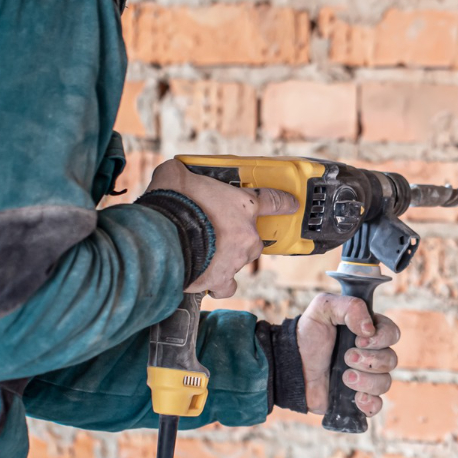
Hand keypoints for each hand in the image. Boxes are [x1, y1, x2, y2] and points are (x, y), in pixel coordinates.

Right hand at [145, 159, 298, 297]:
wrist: (164, 236)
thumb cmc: (174, 200)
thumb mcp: (177, 174)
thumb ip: (183, 173)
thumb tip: (173, 172)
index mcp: (244, 205)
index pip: (274, 201)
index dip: (284, 203)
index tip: (292, 205)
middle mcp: (247, 235)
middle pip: (254, 238)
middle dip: (239, 235)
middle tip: (216, 229)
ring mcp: (237, 260)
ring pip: (240, 260)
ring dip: (227, 256)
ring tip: (205, 252)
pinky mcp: (221, 280)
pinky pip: (226, 286)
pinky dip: (219, 283)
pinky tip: (208, 278)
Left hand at [297, 294, 400, 415]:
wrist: (288, 366)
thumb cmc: (306, 336)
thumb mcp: (323, 309)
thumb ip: (349, 306)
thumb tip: (369, 328)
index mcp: (366, 333)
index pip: (392, 333)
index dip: (382, 338)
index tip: (359, 339)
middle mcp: (370, 355)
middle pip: (391, 360)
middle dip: (370, 360)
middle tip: (346, 357)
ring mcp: (365, 378)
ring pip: (385, 383)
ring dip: (366, 380)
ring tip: (344, 377)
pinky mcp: (356, 399)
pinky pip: (377, 406)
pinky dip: (370, 403)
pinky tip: (356, 397)